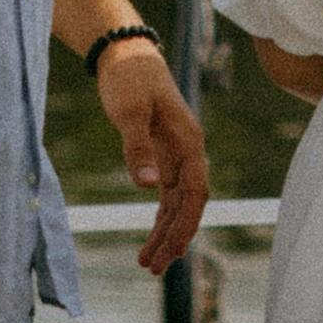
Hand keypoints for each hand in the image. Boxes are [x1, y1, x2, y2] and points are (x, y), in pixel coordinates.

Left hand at [95, 39, 211, 273]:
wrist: (127, 55)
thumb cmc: (130, 79)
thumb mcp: (130, 112)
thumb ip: (137, 148)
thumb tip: (146, 186)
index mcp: (188, 142)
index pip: (194, 193)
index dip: (184, 224)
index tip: (170, 250)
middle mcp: (188, 152)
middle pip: (188, 204)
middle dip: (173, 237)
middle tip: (153, 268)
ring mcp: (177, 155)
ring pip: (177, 203)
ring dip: (166, 232)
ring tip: (148, 262)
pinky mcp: (162, 155)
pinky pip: (166, 194)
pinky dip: (160, 215)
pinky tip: (151, 235)